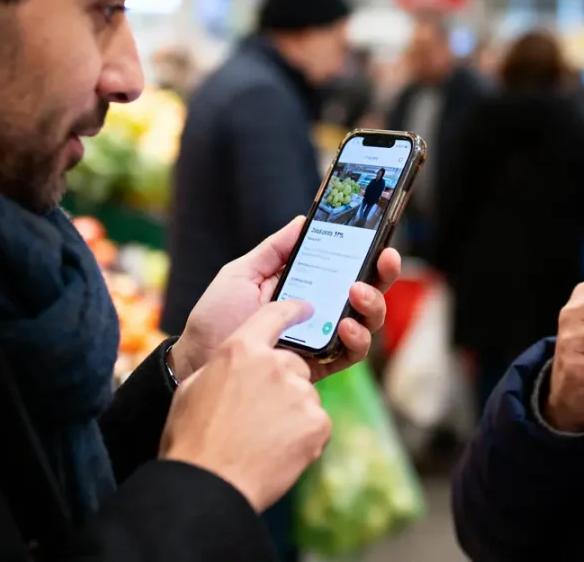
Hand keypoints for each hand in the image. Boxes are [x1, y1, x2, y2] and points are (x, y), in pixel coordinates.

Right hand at [160, 299, 330, 511]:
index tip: (306, 308)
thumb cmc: (192, 438)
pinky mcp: (317, 423)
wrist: (209, 484)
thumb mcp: (193, 388)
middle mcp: (275, 364)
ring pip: (304, 396)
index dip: (293, 310)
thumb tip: (235, 363)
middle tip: (258, 414)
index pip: (276, 315)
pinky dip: (303, 436)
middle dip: (282, 384)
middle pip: (293, 365)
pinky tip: (278, 451)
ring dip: (292, 413)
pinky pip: (316, 422)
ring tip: (263, 438)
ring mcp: (300, 393)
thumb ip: (223, 366)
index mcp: (241, 350)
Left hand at [169, 217, 401, 382]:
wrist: (198, 362)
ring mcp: (323, 336)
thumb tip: (304, 220)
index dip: (367, 250)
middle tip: (385, 259)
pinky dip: (358, 339)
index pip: (345, 264)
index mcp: (304, 283)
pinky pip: (353, 353)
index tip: (379, 235)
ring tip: (358, 293)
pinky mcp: (321, 364)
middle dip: (383, 273)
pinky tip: (347, 327)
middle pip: (366, 290)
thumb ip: (274, 250)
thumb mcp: (241, 274)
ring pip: (367, 321)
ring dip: (372, 304)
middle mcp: (321, 309)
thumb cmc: (216, 318)